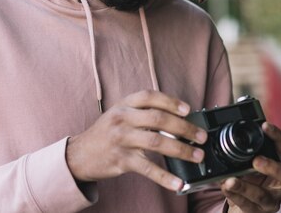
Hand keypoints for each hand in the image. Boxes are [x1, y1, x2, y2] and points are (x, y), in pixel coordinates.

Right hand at [65, 90, 207, 190]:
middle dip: (184, 128)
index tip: (188, 109)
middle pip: (159, 120)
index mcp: (125, 105)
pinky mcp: (121, 160)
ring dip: (181, 150)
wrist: (79, 155)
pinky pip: (148, 169)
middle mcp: (123, 119)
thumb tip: (177, 117)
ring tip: (197, 156)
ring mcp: (122, 140)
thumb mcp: (120, 114)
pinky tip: (178, 182)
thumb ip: (143, 112)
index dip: (171, 101)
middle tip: (201, 136)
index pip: (150, 97)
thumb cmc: (106, 132)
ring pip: (157, 142)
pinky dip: (165, 177)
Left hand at [221, 122, 280, 212]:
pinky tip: (225, 187)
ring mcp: (272, 201)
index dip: (277, 136)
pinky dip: (234, 195)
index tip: (264, 125)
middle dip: (272, 167)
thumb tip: (233, 125)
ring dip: (245, 187)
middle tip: (256, 160)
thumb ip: (248, 150)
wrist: (245, 208)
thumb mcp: (251, 164)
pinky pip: (247, 206)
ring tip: (230, 180)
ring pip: (262, 195)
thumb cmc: (250, 181)